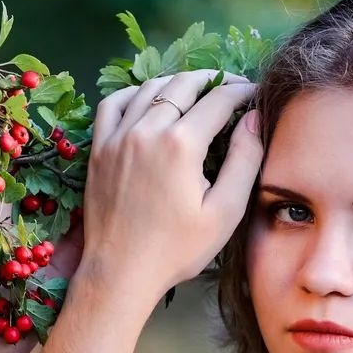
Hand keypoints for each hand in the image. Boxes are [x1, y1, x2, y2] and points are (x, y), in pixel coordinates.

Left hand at [82, 70, 261, 294]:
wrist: (121, 272)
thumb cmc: (176, 250)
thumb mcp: (224, 212)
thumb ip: (245, 161)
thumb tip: (253, 120)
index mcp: (181, 144)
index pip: (219, 100)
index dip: (242, 91)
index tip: (253, 94)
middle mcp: (146, 130)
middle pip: (184, 84)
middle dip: (212, 80)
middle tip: (229, 87)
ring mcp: (117, 137)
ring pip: (149, 88)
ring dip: (176, 83)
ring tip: (194, 90)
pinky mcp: (98, 149)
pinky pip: (112, 104)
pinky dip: (133, 93)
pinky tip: (147, 100)